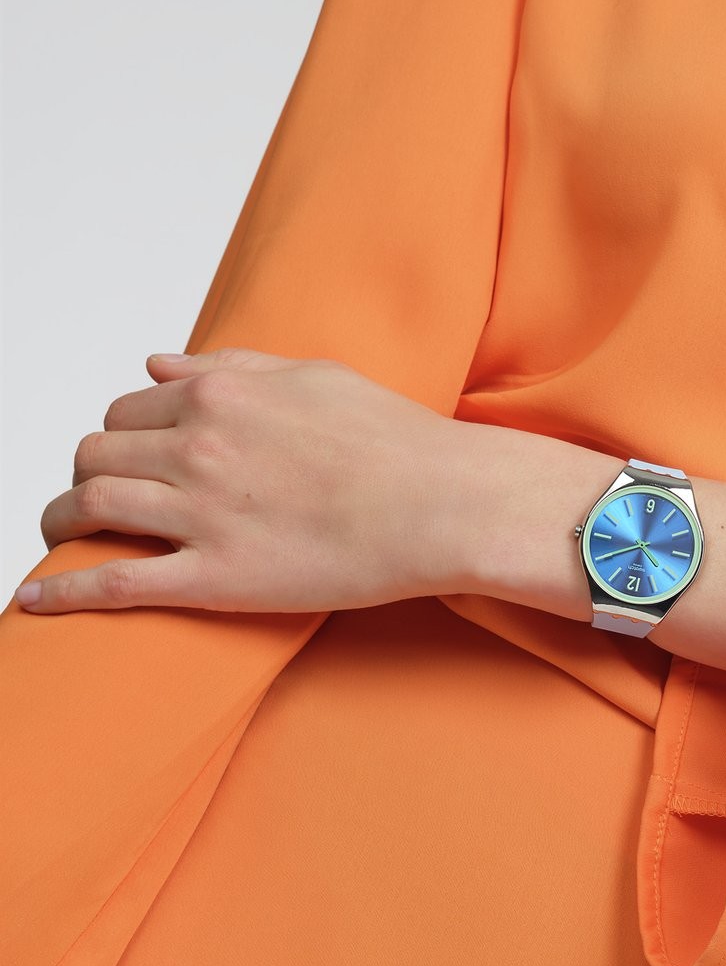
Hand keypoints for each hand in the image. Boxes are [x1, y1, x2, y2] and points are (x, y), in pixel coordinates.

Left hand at [20, 347, 476, 613]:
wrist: (446, 503)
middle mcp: (198, 446)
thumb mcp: (315, 377)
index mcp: (220, 393)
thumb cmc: (397, 441)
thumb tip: (158, 363)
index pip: (127, 410)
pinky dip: (64, 593)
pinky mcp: (216, 577)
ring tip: (64, 539)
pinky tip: (36, 602)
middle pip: (95, 455)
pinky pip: (116, 583)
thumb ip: (231, 364)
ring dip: (63, 524)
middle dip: (88, 476)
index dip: (119, 437)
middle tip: (97, 501)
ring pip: (88, 509)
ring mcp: (202, 513)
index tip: (127, 460)